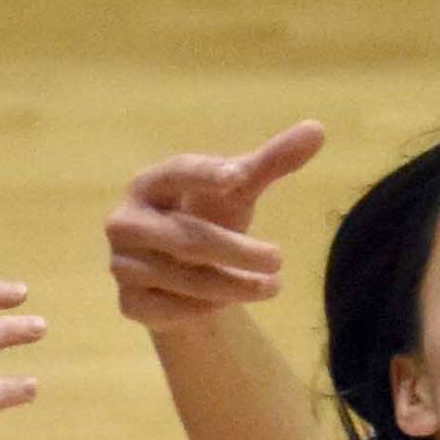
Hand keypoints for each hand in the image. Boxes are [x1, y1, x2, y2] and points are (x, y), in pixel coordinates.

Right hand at [105, 120, 323, 327]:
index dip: (206, 174)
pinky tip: (229, 303)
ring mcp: (122, 264)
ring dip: (235, 285)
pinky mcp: (130, 303)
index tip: (240, 176)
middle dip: (238, 251)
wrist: (178, 275)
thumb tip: (317, 129)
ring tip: (272, 286)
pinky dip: (208, 309)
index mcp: (149, 183)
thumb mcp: (238, 190)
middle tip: (279, 258)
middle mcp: (126, 222)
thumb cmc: (207, 215)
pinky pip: (175, 309)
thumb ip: (271, 161)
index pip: (176, 173)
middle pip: (188, 237)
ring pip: (186, 280)